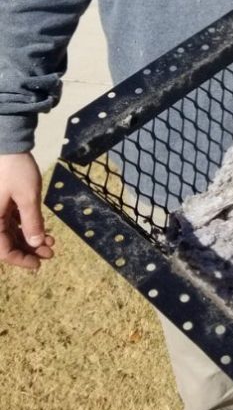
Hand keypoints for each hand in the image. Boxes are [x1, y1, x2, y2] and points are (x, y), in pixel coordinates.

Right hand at [0, 152, 53, 270]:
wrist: (9, 146)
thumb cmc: (16, 170)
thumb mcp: (27, 197)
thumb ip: (31, 221)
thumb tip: (36, 243)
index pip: (3, 250)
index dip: (21, 260)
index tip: (39, 264)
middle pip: (8, 243)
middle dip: (29, 249)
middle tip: (50, 252)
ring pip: (11, 233)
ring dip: (30, 238)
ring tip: (51, 241)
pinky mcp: (2, 203)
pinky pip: (12, 221)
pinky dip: (27, 226)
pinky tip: (43, 229)